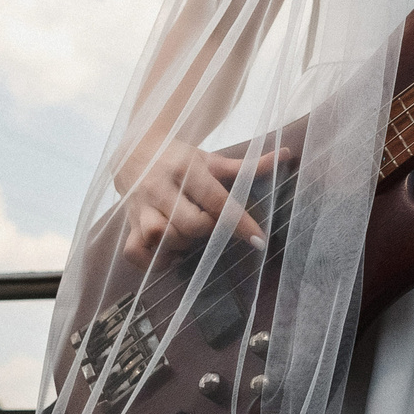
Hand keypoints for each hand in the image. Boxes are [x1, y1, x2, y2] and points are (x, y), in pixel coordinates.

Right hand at [114, 144, 276, 266]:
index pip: (215, 199)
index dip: (238, 222)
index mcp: (186, 170)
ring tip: (189, 240)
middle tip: (211, 227)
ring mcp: (141, 207)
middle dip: (207, 231)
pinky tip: (169, 255)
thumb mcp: (211, 159)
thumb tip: (285, 154)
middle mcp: (161, 188)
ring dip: (180, 245)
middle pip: (188, 223)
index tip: (258, 239)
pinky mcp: (128, 224)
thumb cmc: (181, 159)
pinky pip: (134, 251)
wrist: (136, 152)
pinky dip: (153, 261)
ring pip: (159, 236)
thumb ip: (246, 166)